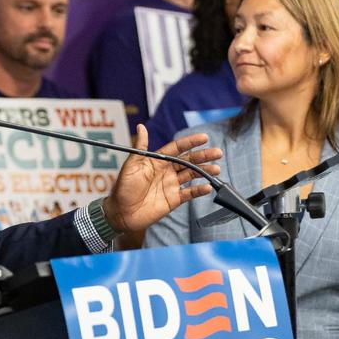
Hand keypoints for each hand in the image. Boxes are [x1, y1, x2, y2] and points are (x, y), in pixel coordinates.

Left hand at [102, 125, 221, 233]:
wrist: (121, 212)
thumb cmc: (123, 188)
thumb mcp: (131, 165)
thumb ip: (140, 147)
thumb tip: (141, 126)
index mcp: (158, 161)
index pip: (177, 148)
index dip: (190, 142)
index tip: (204, 138)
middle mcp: (167, 171)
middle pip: (189, 161)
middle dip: (203, 156)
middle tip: (217, 153)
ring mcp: (171, 185)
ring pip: (192, 175)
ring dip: (205, 171)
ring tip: (216, 169)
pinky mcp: (173, 199)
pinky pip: (189, 193)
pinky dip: (199, 190)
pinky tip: (207, 187)